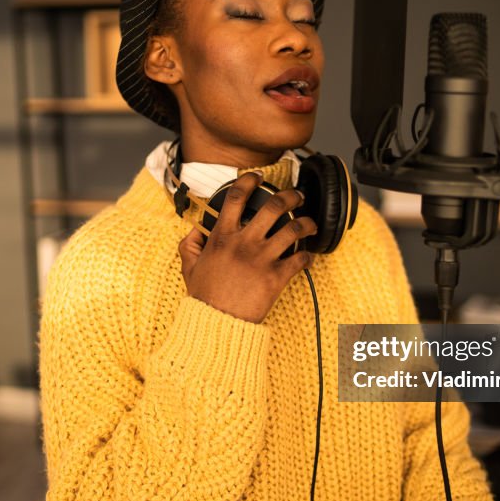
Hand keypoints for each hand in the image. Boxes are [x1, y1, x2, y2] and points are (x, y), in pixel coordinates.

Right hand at [178, 171, 317, 322]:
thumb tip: (195, 230)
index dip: (248, 182)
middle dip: (290, 196)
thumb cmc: (204, 296)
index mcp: (223, 237)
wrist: (217, 322)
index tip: (257, 177)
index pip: (236, 197)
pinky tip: (308, 257)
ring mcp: (262, 259)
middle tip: (297, 196)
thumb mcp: (189, 266)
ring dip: (307, 223)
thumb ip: (190, 244)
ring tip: (310, 224)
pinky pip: (300, 260)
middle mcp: (244, 243)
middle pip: (274, 206)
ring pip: (293, 230)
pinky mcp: (276, 278)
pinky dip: (308, 257)